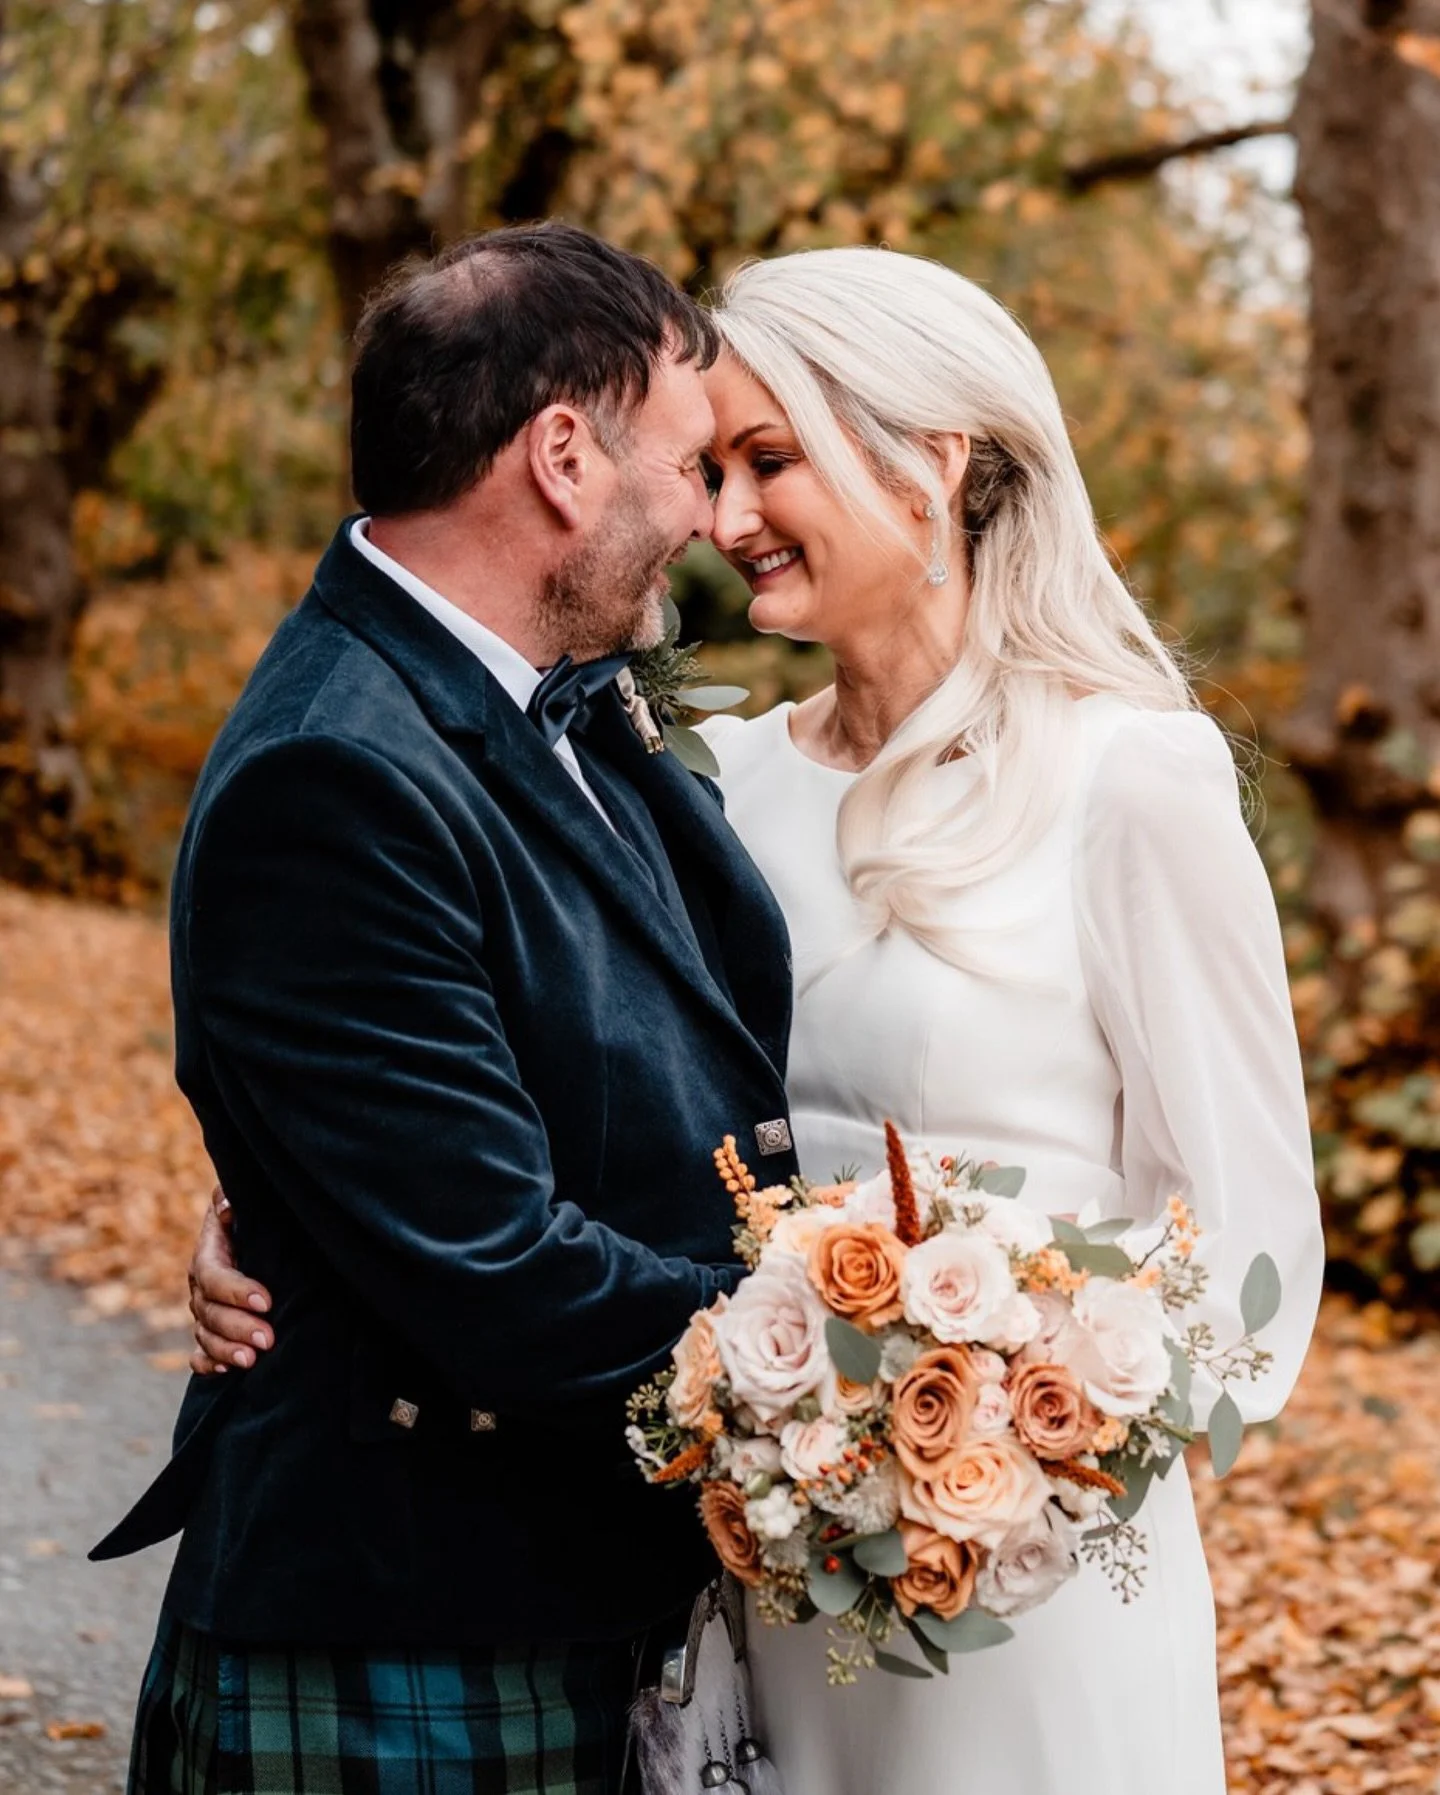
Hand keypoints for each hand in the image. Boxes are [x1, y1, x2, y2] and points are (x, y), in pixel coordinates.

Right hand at [188, 1185, 274, 1375]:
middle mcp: (201, 1287)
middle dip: (238, 1328)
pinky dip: (209, 1364)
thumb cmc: (250, 1215)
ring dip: (226, 1351)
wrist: (250, 1235)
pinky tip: (226, 1371)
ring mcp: (203, 1312)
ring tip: (251, 1361)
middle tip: (268, 1339)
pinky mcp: (211, 1331)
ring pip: (206, 1336)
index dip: (236, 1291)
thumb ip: (229, 1198)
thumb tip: (228, 1206)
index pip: (213, 1277)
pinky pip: (200, 1354)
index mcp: (208, 1255)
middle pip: (210, 1313)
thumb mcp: (242, 1200)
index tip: (266, 1301)